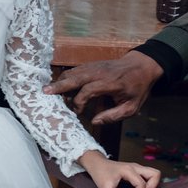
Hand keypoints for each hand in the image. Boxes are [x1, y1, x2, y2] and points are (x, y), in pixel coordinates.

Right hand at [44, 51, 163, 123]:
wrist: (142, 65)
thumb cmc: (138, 88)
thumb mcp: (133, 107)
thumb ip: (114, 115)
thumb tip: (94, 122)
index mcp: (111, 83)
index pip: (89, 90)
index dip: (79, 101)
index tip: (77, 112)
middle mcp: (100, 73)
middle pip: (76, 77)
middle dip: (60, 85)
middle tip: (45, 92)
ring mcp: (95, 67)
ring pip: (73, 72)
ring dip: (60, 81)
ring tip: (49, 90)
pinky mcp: (92, 65)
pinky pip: (75, 70)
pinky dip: (66, 77)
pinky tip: (59, 84)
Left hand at [78, 151, 160, 187]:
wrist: (96, 164)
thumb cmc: (100, 173)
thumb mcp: (103, 187)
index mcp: (128, 170)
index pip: (141, 184)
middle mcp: (135, 167)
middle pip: (155, 174)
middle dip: (152, 187)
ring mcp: (136, 168)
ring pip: (154, 173)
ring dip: (152, 184)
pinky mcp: (136, 170)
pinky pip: (148, 175)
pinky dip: (148, 182)